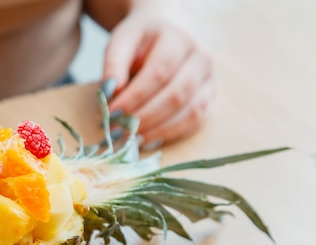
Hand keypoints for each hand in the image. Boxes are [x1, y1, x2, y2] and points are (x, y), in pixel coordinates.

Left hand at [102, 2, 214, 147]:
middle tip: (118, 130)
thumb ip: (114, 64)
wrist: (165, 34)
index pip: (158, 72)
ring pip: (189, 112)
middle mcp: (200, 58)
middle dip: (144, 117)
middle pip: (176, 95)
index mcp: (177, 38)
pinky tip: (147, 138)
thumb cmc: (141, 41)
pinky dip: (170, 134)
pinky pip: (195, 121)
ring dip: (158, 130)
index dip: (135, 96)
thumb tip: (109, 92)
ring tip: (131, 138)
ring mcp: (209, 79)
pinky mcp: (208, 97)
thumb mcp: (122, 41)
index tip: (112, 113)